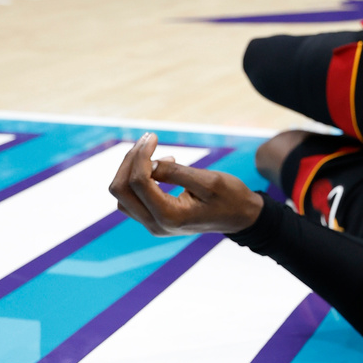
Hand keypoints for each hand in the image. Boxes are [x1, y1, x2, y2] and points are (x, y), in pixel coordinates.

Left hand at [109, 132, 263, 235]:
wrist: (240, 218)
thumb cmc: (230, 198)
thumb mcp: (209, 181)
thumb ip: (176, 172)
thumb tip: (149, 162)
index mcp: (170, 217)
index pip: (138, 182)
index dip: (140, 155)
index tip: (153, 136)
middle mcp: (157, 225)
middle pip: (121, 189)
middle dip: (130, 160)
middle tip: (148, 140)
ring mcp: (154, 225)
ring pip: (122, 195)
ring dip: (130, 169)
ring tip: (153, 152)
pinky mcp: (154, 220)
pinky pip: (131, 199)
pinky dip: (137, 180)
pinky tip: (157, 168)